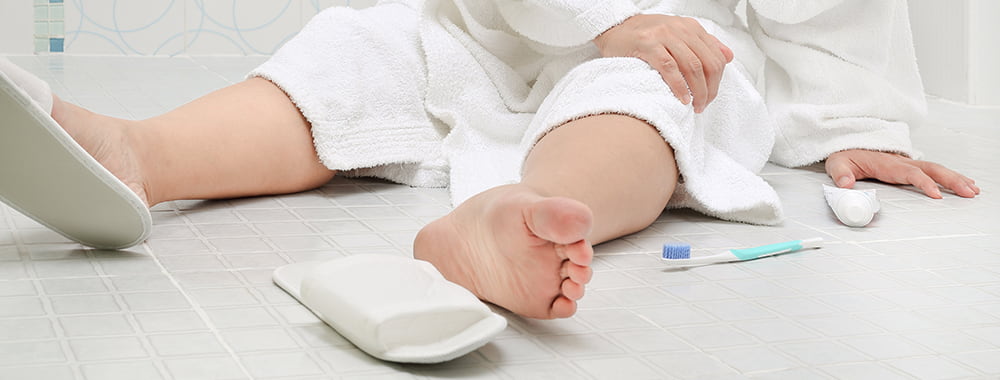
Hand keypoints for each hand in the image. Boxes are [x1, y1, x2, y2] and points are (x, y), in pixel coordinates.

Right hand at [594, 14, 733, 112]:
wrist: (614, 28)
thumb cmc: (645, 36)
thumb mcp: (679, 35)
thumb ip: (704, 44)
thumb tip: (729, 57)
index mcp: (690, 28)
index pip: (716, 56)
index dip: (718, 80)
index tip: (710, 96)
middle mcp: (680, 29)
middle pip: (707, 63)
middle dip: (709, 89)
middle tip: (703, 105)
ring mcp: (664, 36)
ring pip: (692, 66)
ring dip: (697, 91)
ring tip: (695, 106)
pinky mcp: (648, 45)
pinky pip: (670, 68)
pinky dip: (679, 86)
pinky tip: (681, 98)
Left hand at [825, 149, 979, 198]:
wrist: (846, 144)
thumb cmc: (844, 154)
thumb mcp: (836, 163)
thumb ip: (840, 173)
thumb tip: (846, 184)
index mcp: (887, 163)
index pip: (910, 173)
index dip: (924, 183)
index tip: (936, 195)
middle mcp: (901, 162)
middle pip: (931, 169)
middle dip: (951, 180)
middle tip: (968, 192)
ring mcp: (907, 163)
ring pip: (936, 169)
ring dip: (955, 178)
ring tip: (972, 190)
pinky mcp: (908, 166)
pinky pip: (932, 170)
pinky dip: (949, 177)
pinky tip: (961, 184)